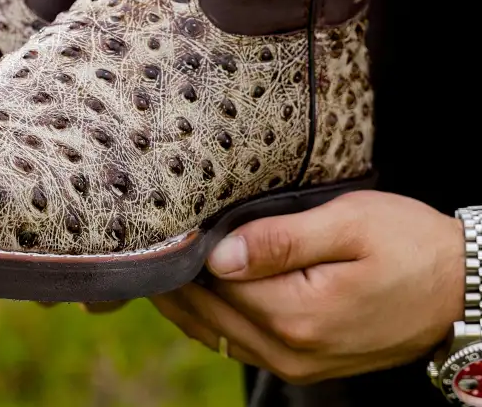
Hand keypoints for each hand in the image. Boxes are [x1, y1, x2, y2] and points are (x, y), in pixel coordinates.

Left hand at [152, 191, 464, 384]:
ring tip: (156, 258)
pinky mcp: (306, 363)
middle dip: (168, 280)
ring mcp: (298, 364)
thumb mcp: (346, 225)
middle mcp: (290, 350)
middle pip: (203, 315)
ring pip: (215, 334)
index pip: (209, 284)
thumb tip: (218, 255)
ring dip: (183, 300)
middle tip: (137, 239)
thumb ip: (279, 241)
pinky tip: (195, 286)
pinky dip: (210, 317)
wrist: (462, 289)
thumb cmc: (408, 243)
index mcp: (296, 315)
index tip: (151, 221)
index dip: (179, 252)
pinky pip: (240, 342)